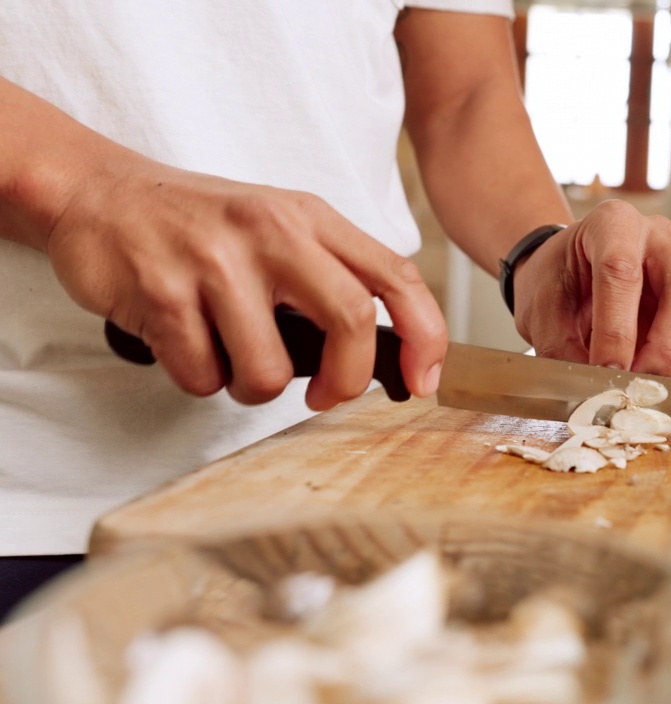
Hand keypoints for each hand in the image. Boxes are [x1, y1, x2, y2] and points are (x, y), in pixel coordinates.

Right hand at [45, 156, 447, 409]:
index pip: (396, 276)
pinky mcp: (162, 293)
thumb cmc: (198, 224)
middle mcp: (271, 232)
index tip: (422, 379)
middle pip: (349, 320)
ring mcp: (215, 261)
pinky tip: (185, 342)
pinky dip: (198, 377)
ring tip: (231, 354)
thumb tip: (385, 353)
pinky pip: (202, 376)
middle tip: (326, 395)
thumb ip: (331, 276)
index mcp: (310, 219)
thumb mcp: (279, 227)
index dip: (425, 335)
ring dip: (252, 387)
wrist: (95, 191)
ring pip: (267, 370)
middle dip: (347, 380)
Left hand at [511, 200, 670, 378]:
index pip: (621, 271)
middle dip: (659, 350)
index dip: (616, 329)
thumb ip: (560, 346)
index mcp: (613, 224)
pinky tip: (644, 383)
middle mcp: (656, 240)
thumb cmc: (554, 277)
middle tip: (632, 386)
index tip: (604, 369)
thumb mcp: (540, 307)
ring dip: (667, 367)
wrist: (563, 271)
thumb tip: (588, 390)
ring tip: (633, 391)